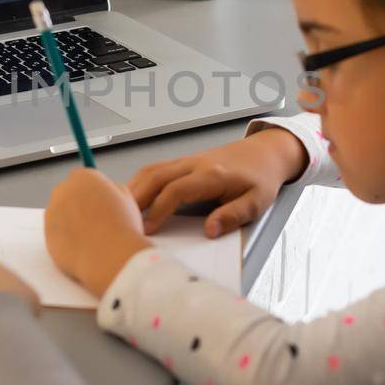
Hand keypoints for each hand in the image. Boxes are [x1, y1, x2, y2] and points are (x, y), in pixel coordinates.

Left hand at [45, 169, 151, 296]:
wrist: (109, 256)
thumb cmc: (122, 227)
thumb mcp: (127, 199)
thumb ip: (113, 189)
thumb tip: (106, 191)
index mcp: (83, 177)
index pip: (82, 176)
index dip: (92, 189)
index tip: (99, 200)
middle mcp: (63, 191)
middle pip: (68, 193)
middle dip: (79, 203)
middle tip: (96, 220)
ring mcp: (52, 213)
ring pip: (60, 214)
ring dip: (71, 222)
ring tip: (92, 237)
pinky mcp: (47, 234)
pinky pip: (56, 234)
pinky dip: (66, 239)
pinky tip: (83, 248)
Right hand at [128, 128, 308, 237]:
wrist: (265, 154)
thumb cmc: (260, 179)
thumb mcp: (257, 203)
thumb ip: (233, 216)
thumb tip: (209, 230)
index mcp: (212, 175)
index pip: (176, 190)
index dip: (159, 210)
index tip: (148, 229)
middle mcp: (195, 163)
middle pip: (155, 176)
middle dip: (135, 199)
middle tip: (120, 221)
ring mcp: (187, 160)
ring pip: (151, 170)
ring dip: (133, 189)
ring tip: (119, 211)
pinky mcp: (183, 161)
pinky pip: (155, 169)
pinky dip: (139, 182)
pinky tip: (131, 198)